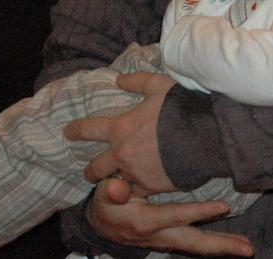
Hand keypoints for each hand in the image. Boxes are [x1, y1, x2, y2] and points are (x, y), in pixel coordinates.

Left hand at [65, 71, 175, 193]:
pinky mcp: (150, 188)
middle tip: (91, 171)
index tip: (68, 132)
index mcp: (120, 128)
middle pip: (95, 168)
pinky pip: (136, 193)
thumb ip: (136, 81)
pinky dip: (136, 190)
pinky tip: (140, 188)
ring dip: (113, 182)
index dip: (75, 131)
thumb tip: (119, 79)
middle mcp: (121, 154)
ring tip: (115, 184)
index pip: (88, 130)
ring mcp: (134, 174)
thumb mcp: (158, 85)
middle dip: (90, 171)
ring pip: (114, 184)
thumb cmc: (180, 108)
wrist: (204, 137)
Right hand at [87, 177, 253, 255]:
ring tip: (247, 247)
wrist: (99, 225)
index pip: (177, 217)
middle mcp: (159, 236)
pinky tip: (230, 242)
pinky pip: (195, 244)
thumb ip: (111, 191)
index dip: (200, 212)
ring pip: (198, 246)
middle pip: (195, 243)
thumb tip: (116, 187)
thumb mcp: (103, 196)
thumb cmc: (105, 205)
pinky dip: (214, 244)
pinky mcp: (171, 239)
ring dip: (223, 246)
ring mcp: (167, 240)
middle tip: (248, 249)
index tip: (225, 207)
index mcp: (145, 223)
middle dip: (222, 245)